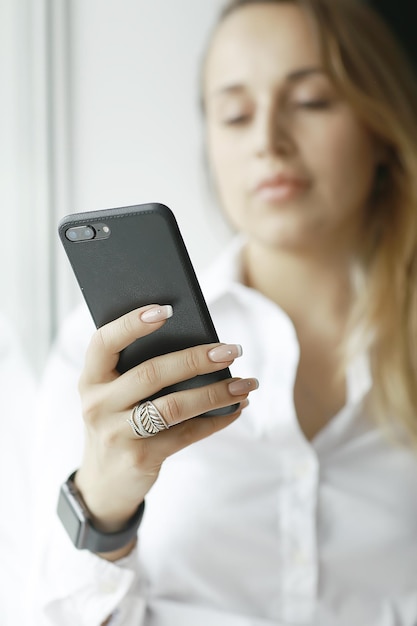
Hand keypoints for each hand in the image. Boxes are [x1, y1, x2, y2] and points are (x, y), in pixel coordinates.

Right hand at [75, 304, 257, 544]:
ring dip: (216, 392)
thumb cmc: (118, 421)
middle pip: (152, 373)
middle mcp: (98, 404)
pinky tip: (236, 408)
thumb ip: (138, 371)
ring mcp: (117, 434)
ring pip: (174, 406)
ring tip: (246, 384)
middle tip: (231, 350)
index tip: (166, 309)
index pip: (105, 342)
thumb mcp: (114, 395)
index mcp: (91, 378)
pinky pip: (186, 434)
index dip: (132, 324)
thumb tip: (201, 347)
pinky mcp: (140, 458)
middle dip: (197, 359)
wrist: (104, 482)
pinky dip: (216, 419)